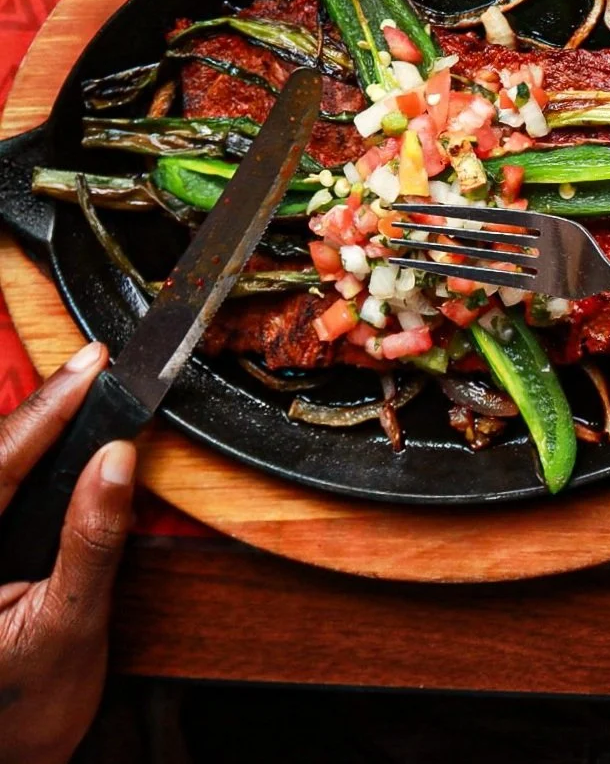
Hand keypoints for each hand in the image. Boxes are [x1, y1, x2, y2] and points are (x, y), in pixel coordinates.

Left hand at [0, 343, 136, 763]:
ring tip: (72, 397)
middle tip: (89, 371)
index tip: (90, 367)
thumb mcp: (70, 624)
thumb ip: (91, 538)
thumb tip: (116, 460)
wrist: (5, 759)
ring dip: (21, 434)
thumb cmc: (26, 709)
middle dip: (36, 412)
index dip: (48, 409)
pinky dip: (10, 463)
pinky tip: (39, 442)